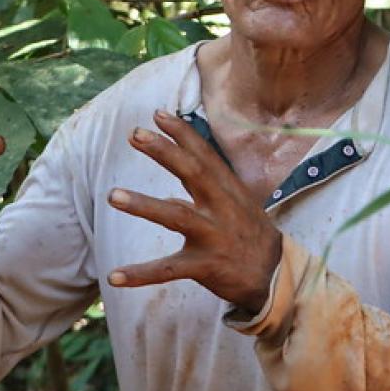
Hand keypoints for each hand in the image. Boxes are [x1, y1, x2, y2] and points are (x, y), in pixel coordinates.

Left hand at [106, 110, 284, 313]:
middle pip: (192, 173)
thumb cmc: (251, 236)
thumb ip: (205, 196)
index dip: (182, 133)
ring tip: (113, 195)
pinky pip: (169, 270)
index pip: (204, 155)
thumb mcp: (236, 206)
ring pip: (176, 217)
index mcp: (228, 190)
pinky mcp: (206, 266)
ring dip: (144, 205)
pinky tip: (115, 275)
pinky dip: (142, 274)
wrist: (276, 276)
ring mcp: (214, 236)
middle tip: (135, 134)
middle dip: (164, 151)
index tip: (158, 114)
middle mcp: (221, 208)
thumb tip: (170, 192)